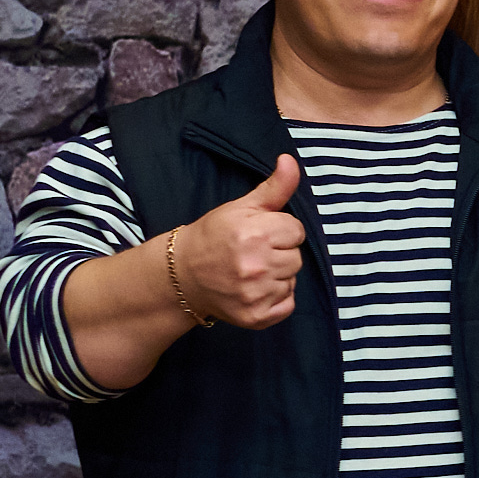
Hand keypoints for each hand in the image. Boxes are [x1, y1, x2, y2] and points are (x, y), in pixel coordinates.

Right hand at [171, 155, 303, 329]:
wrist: (182, 273)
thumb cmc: (214, 235)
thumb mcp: (242, 207)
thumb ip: (274, 187)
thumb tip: (290, 161)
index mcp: (254, 234)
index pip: (296, 231)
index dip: (280, 230)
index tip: (260, 233)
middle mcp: (255, 266)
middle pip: (297, 257)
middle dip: (280, 253)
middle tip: (253, 253)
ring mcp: (254, 294)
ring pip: (292, 280)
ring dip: (278, 276)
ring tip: (252, 270)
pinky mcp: (254, 316)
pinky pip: (287, 305)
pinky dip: (276, 298)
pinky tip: (255, 289)